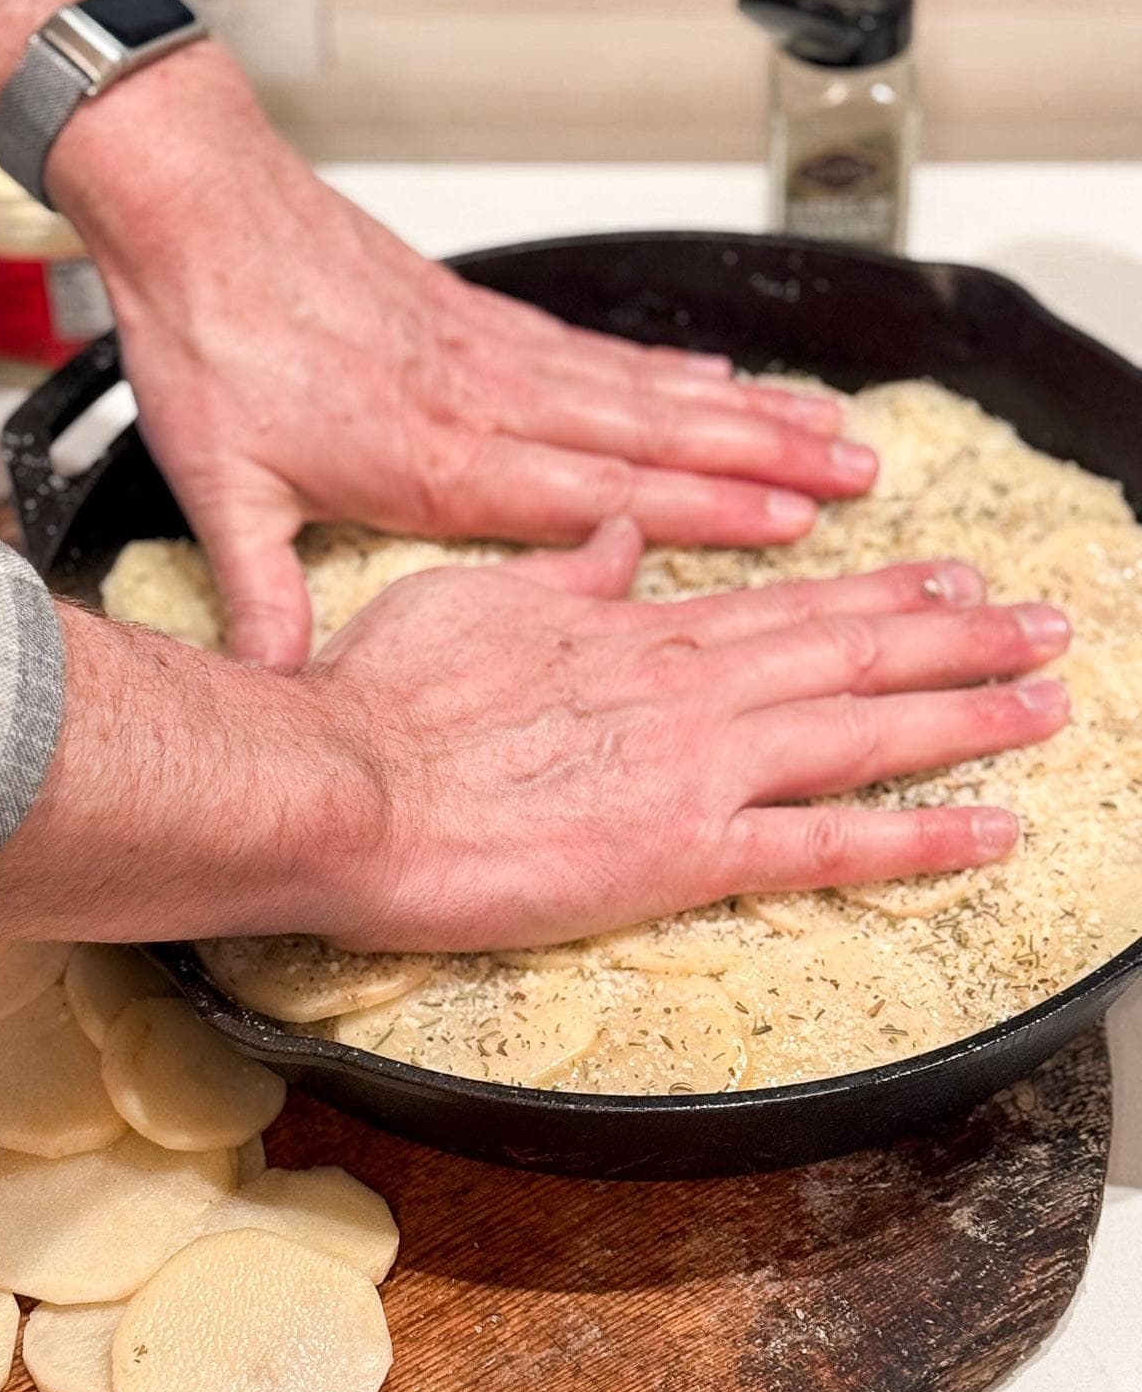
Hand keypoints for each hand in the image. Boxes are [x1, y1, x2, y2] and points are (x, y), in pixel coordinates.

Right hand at [0, 519, 1068, 944]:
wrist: (344, 782)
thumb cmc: (386, 701)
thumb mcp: (472, 602)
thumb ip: (563, 575)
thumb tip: (618, 542)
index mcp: (638, 630)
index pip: (788, 604)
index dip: (880, 592)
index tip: (945, 580)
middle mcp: (691, 687)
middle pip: (853, 653)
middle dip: (959, 639)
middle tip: (1042, 628)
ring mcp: (698, 765)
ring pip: (865, 729)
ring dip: (968, 714)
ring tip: (1047, 703)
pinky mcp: (684, 849)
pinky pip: (829, 843)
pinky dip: (920, 835)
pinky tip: (989, 829)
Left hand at [48, 51, 874, 668]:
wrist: (201, 210)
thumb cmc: (216, 344)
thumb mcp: (224, 491)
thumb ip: (264, 597)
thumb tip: (279, 691)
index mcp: (441, 464)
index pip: (602, 497)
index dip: (705, 511)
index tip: (791, 525)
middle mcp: (491, 405)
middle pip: (655, 437)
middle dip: (766, 458)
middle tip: (857, 470)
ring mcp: (496, 355)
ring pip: (646, 390)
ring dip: (744, 409)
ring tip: (825, 422)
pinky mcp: (484, 317)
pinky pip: (599, 349)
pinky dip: (666, 367)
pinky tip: (716, 376)